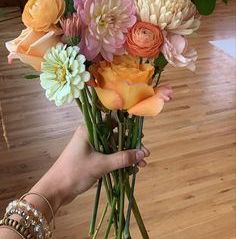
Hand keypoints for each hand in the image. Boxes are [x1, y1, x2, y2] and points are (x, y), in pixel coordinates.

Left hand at [29, 125, 149, 216]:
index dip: (128, 127)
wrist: (55, 190)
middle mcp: (90, 134)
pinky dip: (119, 162)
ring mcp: (90, 147)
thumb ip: (122, 158)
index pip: (113, 121)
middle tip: (144, 155)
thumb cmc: (75, 172)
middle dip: (130, 146)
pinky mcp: (91, 158)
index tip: (141, 135)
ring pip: (114, 147)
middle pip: (115, 136)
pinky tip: (131, 170)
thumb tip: (142, 153)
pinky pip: (109, 156)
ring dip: (127, 156)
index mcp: (89, 129)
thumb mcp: (101, 165)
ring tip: (142, 166)